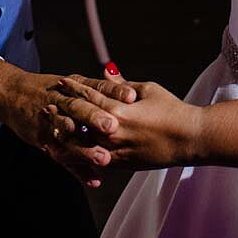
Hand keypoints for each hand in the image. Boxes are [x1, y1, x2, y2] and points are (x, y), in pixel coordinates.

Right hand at [0, 62, 127, 185]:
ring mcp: (49, 121)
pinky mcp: (43, 140)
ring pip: (67, 136)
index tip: (132, 96)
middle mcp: (60, 102)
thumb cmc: (48, 90)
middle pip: (78, 109)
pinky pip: (61, 156)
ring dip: (85, 148)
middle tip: (113, 127)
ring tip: (104, 158)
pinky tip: (93, 180)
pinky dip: (77, 169)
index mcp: (72, 87)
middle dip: (95, 118)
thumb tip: (134, 93)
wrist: (10, 94)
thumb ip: (102, 89)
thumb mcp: (72, 83)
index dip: (113, 90)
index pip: (95, 86)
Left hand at [53, 78, 202, 170]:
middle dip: (62, 111)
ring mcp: (115, 149)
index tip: (61, 82)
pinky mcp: (122, 163)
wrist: (190, 138)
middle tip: (47, 106)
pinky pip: (95, 160)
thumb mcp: (148, 90)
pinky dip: (81, 156)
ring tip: (51, 132)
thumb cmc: (173, 111)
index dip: (73, 88)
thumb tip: (105, 74)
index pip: (89, 96)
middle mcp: (112, 130)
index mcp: (118, 109)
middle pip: (79, 121)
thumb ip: (123, 85)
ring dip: (66, 137)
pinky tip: (72, 153)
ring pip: (82, 144)